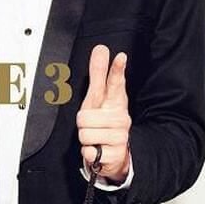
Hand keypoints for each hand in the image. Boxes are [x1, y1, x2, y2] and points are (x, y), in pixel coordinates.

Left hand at [76, 44, 130, 182]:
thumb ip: (98, 74)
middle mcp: (121, 118)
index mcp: (116, 101)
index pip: (116, 83)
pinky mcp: (115, 155)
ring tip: (95, 137)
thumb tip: (101, 48)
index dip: (117, 69)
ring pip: (84, 133)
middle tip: (92, 125)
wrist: (115, 154)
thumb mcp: (98, 98)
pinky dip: (89, 153)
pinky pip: (89, 151)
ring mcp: (120, 137)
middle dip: (83, 122)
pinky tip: (98, 150)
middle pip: (84, 116)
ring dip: (85, 138)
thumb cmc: (103, 122)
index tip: (120, 57)